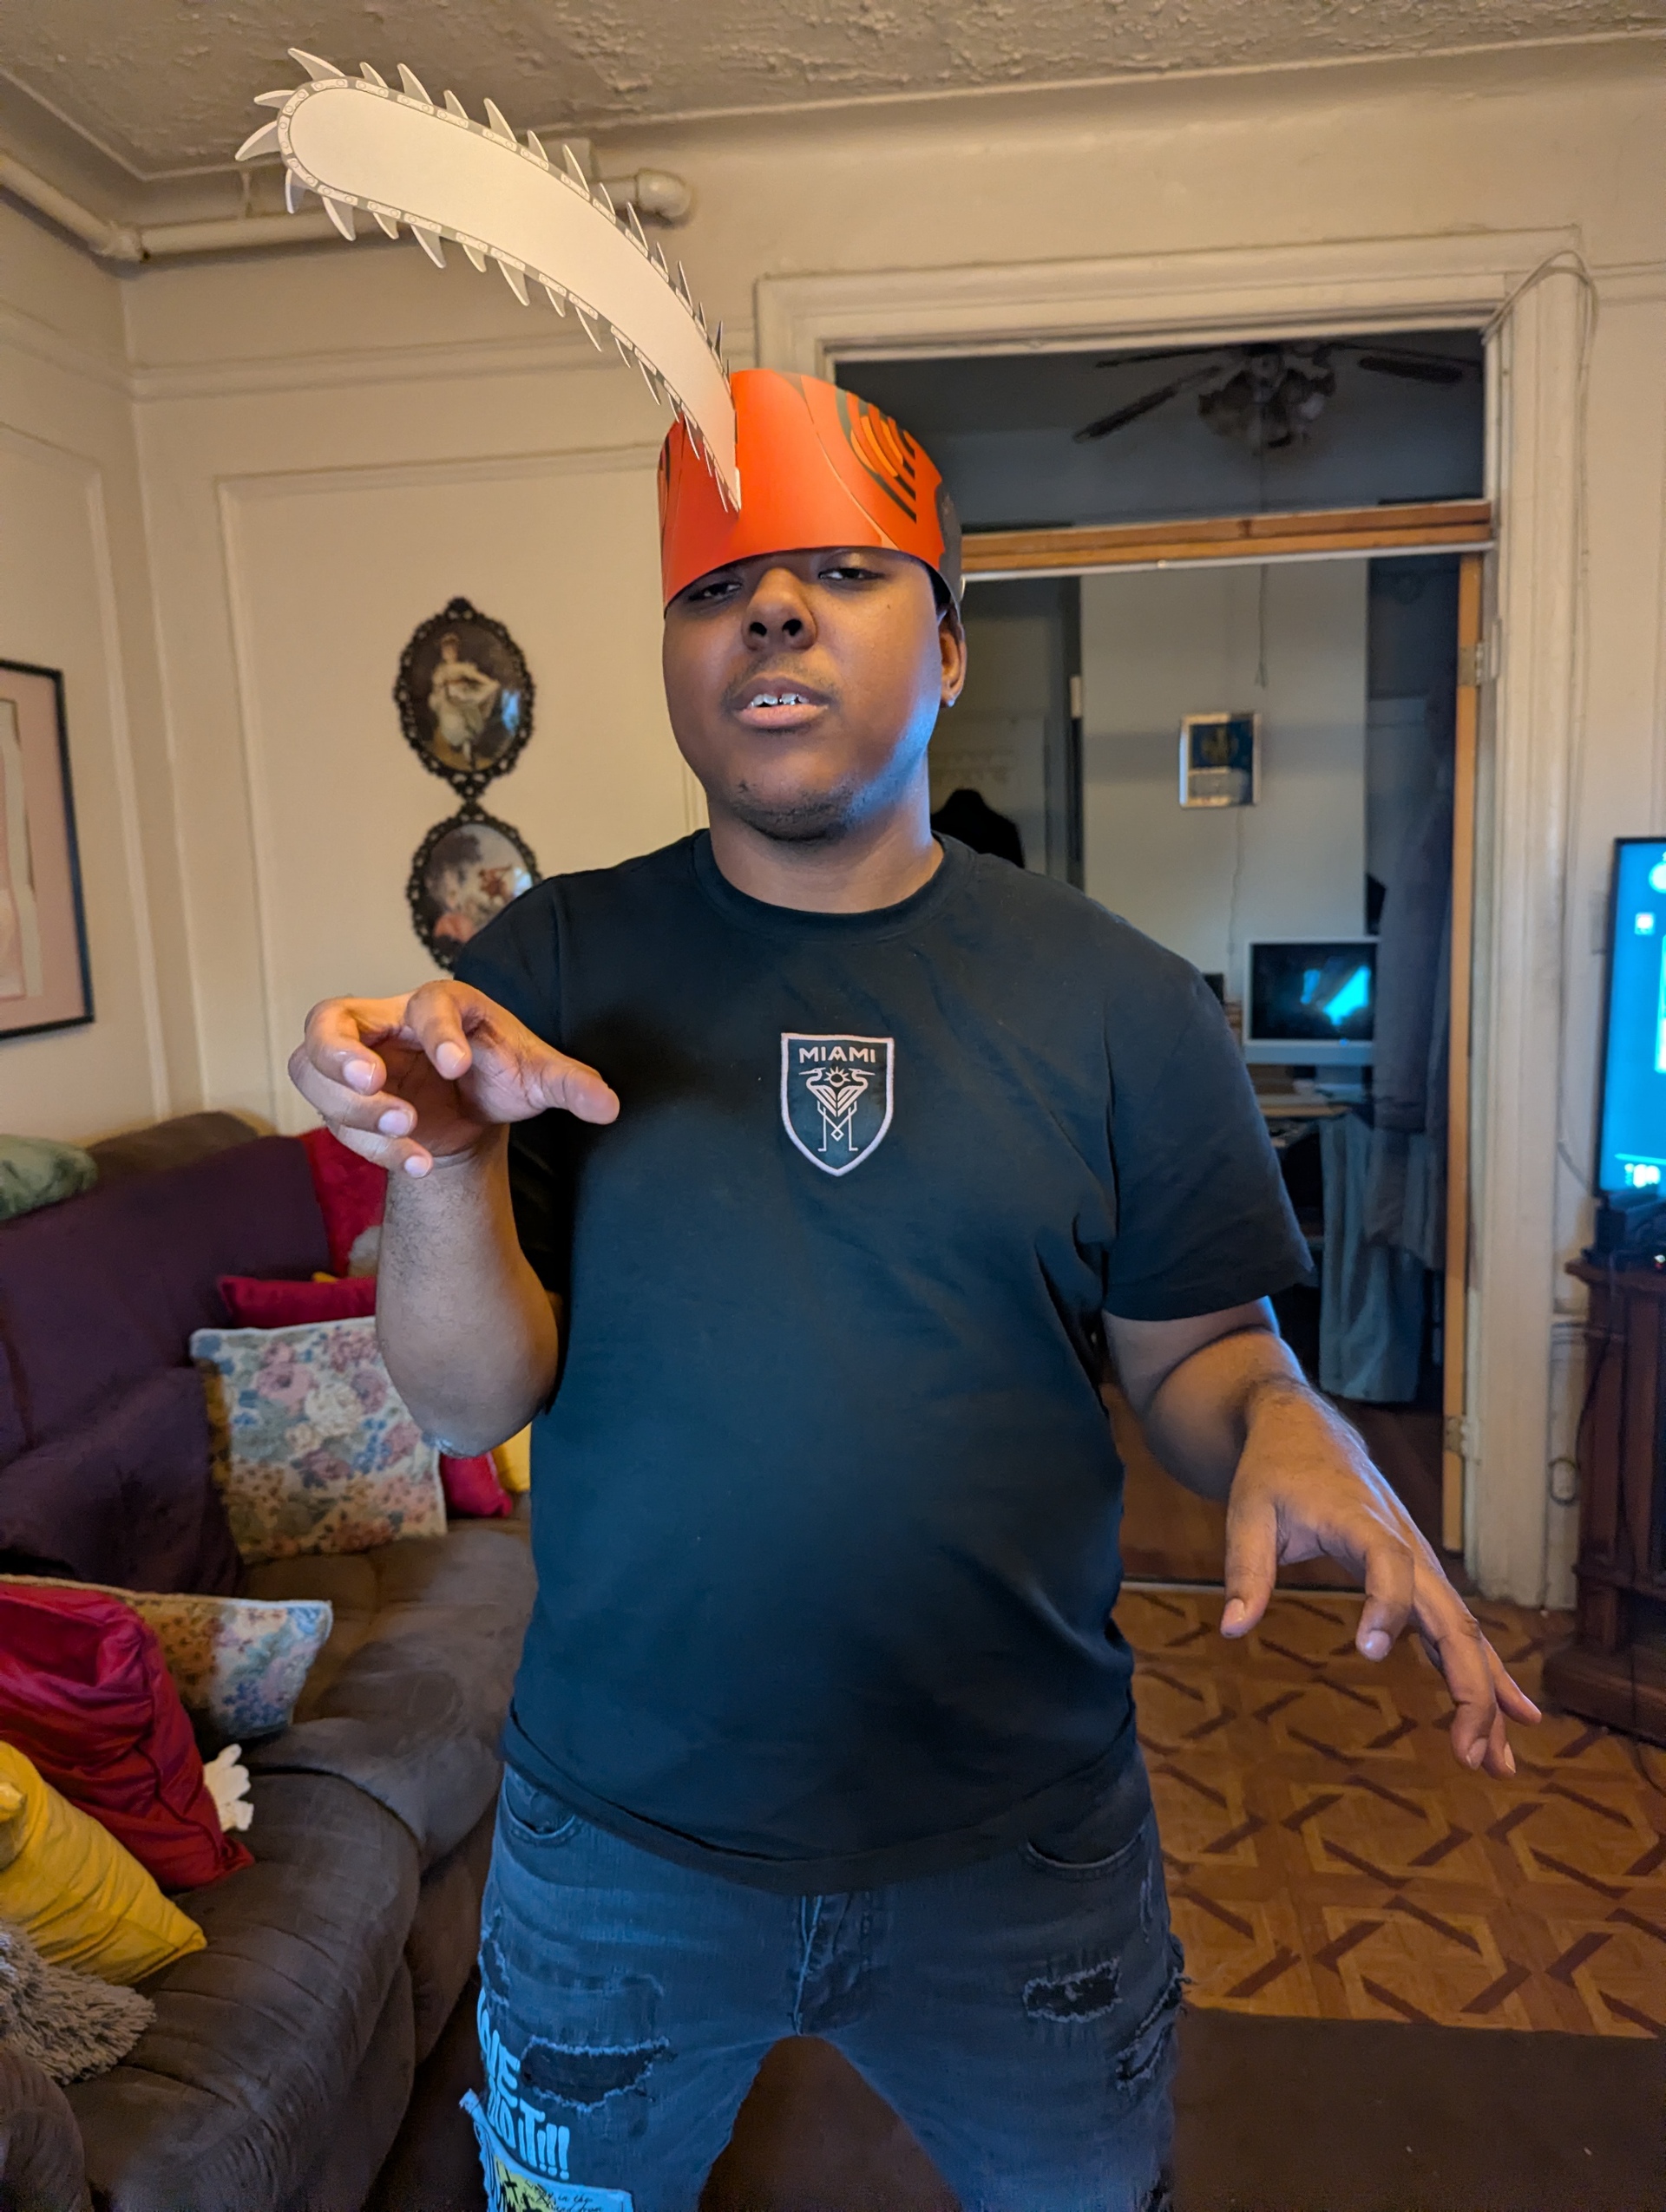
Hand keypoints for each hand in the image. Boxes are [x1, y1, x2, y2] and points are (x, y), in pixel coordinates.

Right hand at [288, 982, 618, 1175]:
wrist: (472, 1106)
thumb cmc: (500, 1074)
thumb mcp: (539, 1079)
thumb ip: (571, 1086)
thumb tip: (610, 1107)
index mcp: (440, 1004)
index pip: (425, 1004)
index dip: (436, 1030)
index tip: (456, 1065)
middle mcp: (385, 1023)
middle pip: (330, 1019)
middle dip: (342, 1054)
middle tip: (376, 1085)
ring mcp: (355, 1061)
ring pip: (312, 1069)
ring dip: (350, 1106)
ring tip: (407, 1133)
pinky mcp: (343, 1100)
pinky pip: (332, 1119)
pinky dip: (368, 1147)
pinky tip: (418, 1163)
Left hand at [1220, 1380, 1540, 1778]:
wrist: (1305, 1430)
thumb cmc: (1274, 1471)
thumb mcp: (1246, 1511)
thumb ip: (1244, 1569)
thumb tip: (1232, 1628)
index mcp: (1362, 1521)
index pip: (1389, 1562)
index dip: (1386, 1603)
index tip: (1370, 1650)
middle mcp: (1406, 1544)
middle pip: (1450, 1615)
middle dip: (1469, 1684)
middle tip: (1470, 1752)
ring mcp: (1420, 1562)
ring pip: (1465, 1631)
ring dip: (1486, 1694)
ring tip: (1499, 1763)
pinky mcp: (1420, 1577)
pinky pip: (1456, 1629)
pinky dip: (1481, 1673)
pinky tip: (1511, 1718)